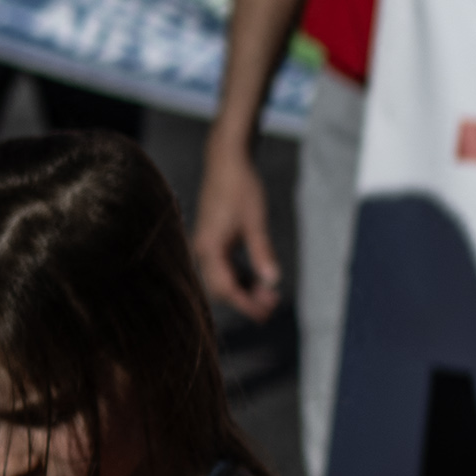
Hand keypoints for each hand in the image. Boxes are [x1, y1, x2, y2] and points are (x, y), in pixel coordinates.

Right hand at [195, 129, 281, 319]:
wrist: (226, 161)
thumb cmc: (241, 188)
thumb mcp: (256, 222)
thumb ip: (262, 253)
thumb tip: (272, 282)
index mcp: (210, 247)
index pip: (226, 288)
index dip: (246, 304)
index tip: (266, 314)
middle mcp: (202, 249)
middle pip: (222, 288)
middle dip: (246, 300)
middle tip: (273, 305)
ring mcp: (205, 244)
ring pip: (222, 278)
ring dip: (244, 288)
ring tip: (269, 295)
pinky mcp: (212, 239)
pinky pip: (223, 266)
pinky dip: (240, 275)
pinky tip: (258, 279)